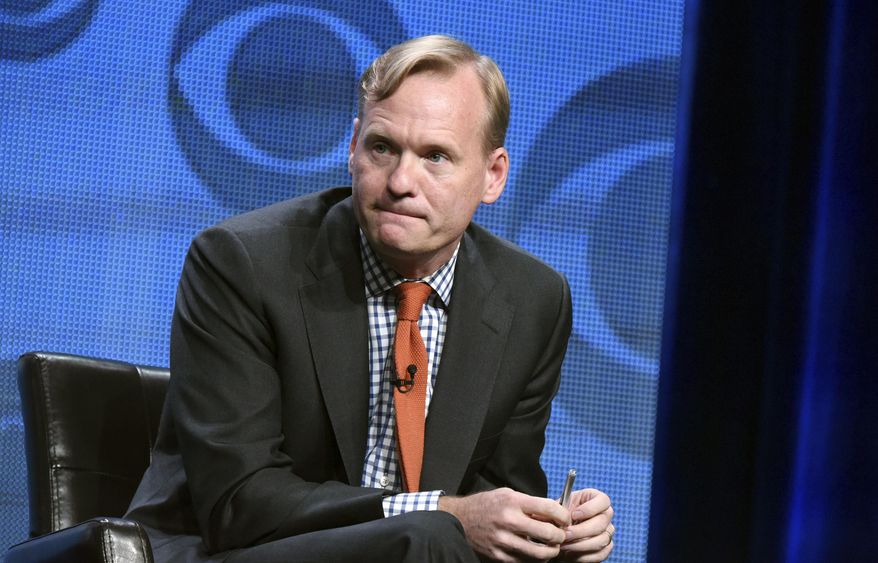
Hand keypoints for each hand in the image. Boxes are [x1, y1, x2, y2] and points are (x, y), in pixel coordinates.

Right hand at [439, 487, 570, 561]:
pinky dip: (534, 559)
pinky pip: (525, 561)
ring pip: (539, 553)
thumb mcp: (507, 494)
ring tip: (551, 547)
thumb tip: (553, 513)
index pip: (549, 508)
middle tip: (560, 535)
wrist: (460, 519)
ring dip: (551, 551)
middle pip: (548, 533)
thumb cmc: (486, 505)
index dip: (563, 515)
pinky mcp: (499, 555)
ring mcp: (504, 540)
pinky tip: (535, 553)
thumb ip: (529, 504)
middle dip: (560, 536)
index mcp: (513, 501)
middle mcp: (509, 520)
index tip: (565, 519)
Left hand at [557, 488, 614, 561]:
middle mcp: (605, 514)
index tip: (573, 515)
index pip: (603, 500)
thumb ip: (564, 510)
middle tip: (565, 535)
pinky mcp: (606, 547)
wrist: (557, 534)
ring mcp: (607, 531)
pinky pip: (600, 553)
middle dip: (581, 531)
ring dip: (580, 545)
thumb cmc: (559, 518)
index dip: (590, 508)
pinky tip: (571, 553)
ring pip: (602, 540)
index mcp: (595, 499)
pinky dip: (584, 555)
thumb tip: (566, 516)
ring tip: (564, 545)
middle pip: (602, 522)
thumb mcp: (558, 509)